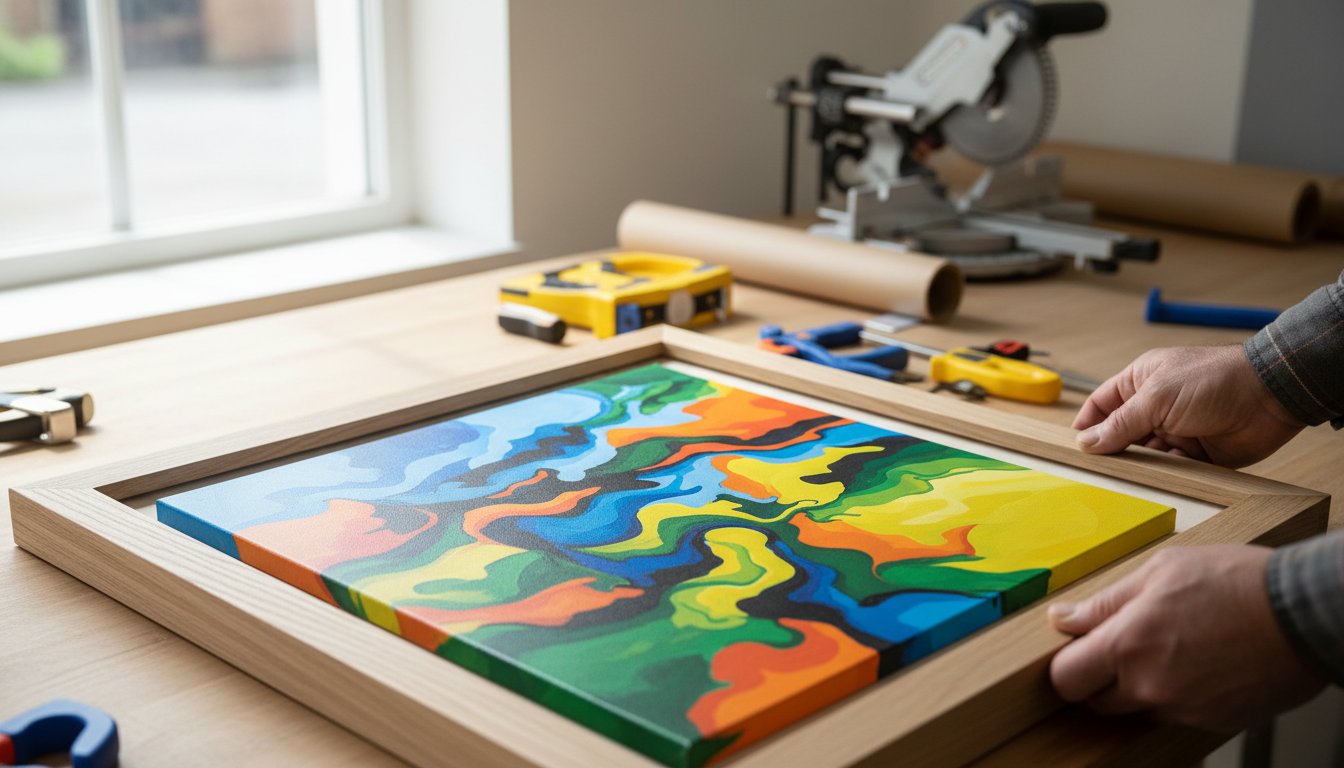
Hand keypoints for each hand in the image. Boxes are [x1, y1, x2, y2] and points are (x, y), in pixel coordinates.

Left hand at [1049, 545, 1325, 732]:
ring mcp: (1183, 710)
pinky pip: (1176, 715)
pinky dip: (1177, 695)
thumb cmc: (1238, 583)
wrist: (1304, 614)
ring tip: (1171, 648)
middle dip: (1100, 678)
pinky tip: (1198, 663)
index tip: (1076, 651)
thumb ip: (1106, 601)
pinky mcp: (1212, 722)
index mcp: (1129, 644)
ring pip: (1137, 709)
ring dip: (1140, 687)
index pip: (1066, 679)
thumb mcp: (1161, 570)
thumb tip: (1065, 618)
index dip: (1066, 665)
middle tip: (1124, 646)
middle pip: (1097, 701)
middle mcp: (1151, 686)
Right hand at [1074, 345, 1305, 467]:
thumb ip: (1120, 422)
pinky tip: (1170, 471)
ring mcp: (1176, 430)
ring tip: (1141, 469)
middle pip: (1121, 434)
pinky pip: (1171, 468)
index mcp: (1141, 381)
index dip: (1088, 424)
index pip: (1102, 404)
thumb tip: (1087, 442)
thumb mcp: (1157, 397)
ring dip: (1142, 463)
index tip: (1077, 447)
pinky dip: (1168, 472)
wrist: (1269, 396)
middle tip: (1105, 467)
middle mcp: (1156, 406)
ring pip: (1145, 454)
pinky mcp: (1196, 453)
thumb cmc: (1213, 380)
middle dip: (1114, 449)